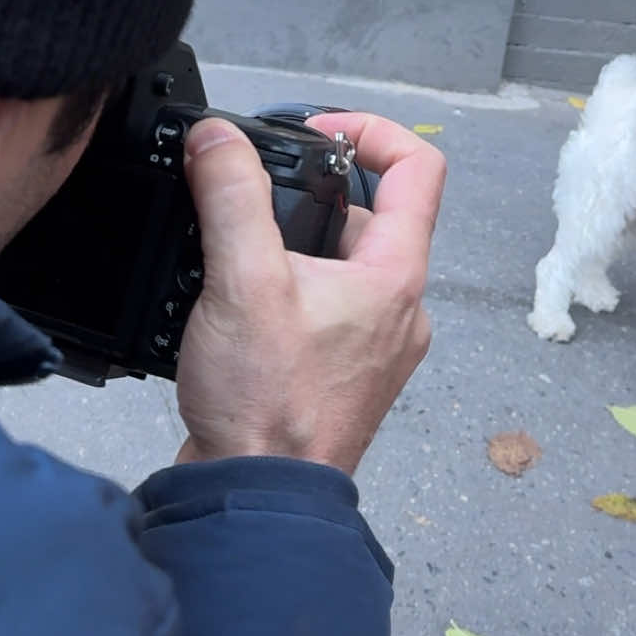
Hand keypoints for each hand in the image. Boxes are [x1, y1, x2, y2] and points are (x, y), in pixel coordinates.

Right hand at [174, 112, 443, 474]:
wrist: (258, 504)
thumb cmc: (269, 408)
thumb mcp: (242, 281)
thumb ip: (230, 197)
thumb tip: (216, 137)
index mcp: (395, 275)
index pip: (418, 167)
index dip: (371, 131)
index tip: (316, 132)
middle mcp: (398, 309)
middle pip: (372, 215)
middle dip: (311, 194)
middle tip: (256, 196)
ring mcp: (375, 346)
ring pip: (344, 264)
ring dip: (294, 246)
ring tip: (239, 256)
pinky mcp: (342, 374)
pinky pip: (326, 309)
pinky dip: (288, 291)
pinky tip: (240, 307)